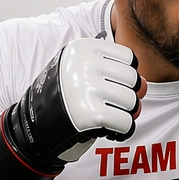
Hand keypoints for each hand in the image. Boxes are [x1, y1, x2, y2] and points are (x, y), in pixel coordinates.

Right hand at [0, 37, 143, 179]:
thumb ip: (119, 74)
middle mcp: (83, 65)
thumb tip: (144, 86)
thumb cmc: (68, 98)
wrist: (34, 127)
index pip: (129, 59)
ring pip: (132, 102)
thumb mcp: (86, 73)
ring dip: (126, 115)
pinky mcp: (89, 114)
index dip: (125, 78)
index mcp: (82, 48)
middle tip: (109, 106)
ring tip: (107, 117)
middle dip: (127, 97)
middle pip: (133, 80)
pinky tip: (110, 131)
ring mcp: (85, 88)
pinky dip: (123, 131)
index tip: (107, 87)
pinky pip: (126, 123)